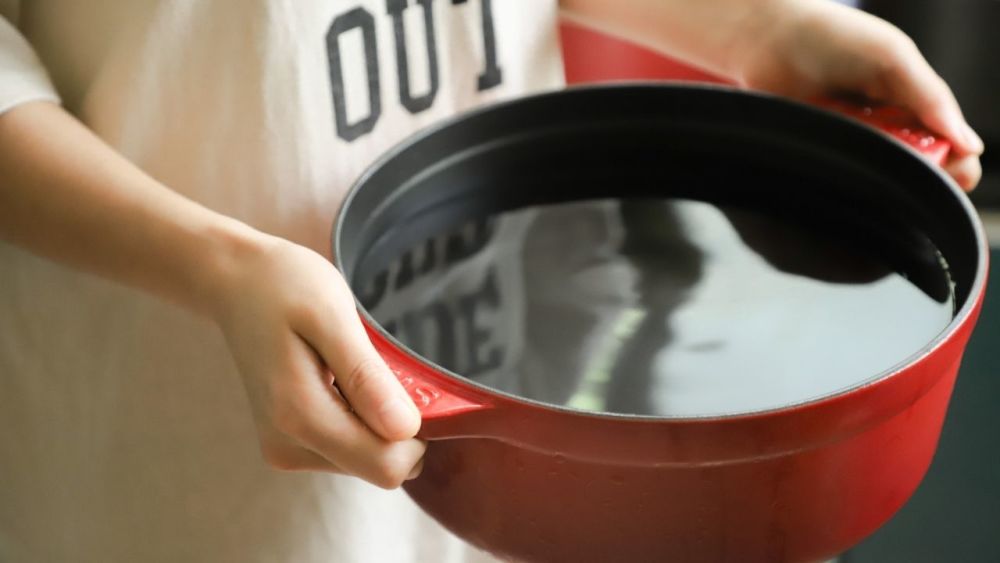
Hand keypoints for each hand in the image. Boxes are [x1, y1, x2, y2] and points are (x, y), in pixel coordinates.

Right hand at [214, 234, 424, 487]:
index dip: (414, 433)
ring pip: (366, 460)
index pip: (385, 465)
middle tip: (377, 367)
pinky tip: (340, 379)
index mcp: (299, 416)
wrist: (237, 283)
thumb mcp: (333, 316)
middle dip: (395, 425)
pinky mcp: (289, 443)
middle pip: (378, 466)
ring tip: (351, 368)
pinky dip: (359, 418)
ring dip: (376, 419)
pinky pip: (348, 448)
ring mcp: (285, 448)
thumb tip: (405, 429)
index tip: (408, 384)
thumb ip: (366, 376)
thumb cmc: (285, 287)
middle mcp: (288, 445)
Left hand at [737, 0, 983, 189]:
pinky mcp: (819, 153)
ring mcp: (850, 141)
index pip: (947, 143)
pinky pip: (839, 176)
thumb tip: (970, 144)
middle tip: (908, 170)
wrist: (764, 38)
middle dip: (918, 174)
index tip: (952, 175)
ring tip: (867, 156)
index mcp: (912, 101)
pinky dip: (845, 177)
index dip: (954, 163)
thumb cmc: (829, 36)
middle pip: (913, 166)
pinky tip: (841, 167)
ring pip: (877, 176)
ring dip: (879, 177)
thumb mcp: (892, 58)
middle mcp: (884, 124)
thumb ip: (931, 97)